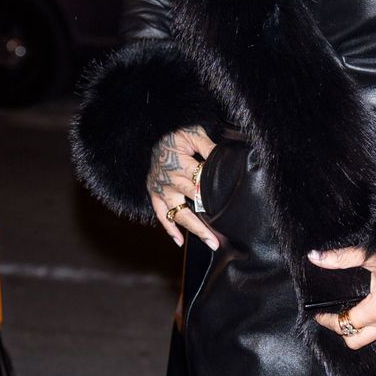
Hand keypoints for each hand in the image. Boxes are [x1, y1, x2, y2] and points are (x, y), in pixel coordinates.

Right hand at [147, 125, 218, 250]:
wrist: (149, 136)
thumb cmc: (175, 136)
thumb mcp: (192, 134)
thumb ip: (207, 146)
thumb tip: (223, 157)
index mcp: (180, 163)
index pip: (200, 179)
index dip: (212, 190)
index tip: (226, 203)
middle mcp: (170, 179)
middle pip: (193, 200)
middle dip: (209, 216)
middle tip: (224, 233)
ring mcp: (161, 190)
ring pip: (179, 214)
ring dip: (195, 229)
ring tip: (211, 242)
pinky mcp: (154, 195)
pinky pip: (161, 215)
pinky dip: (169, 230)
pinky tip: (180, 242)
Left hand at [309, 247, 375, 348]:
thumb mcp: (373, 256)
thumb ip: (342, 258)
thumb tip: (314, 257)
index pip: (344, 324)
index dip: (328, 320)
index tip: (319, 315)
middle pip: (357, 341)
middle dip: (343, 331)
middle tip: (336, 316)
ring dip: (368, 326)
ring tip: (362, 308)